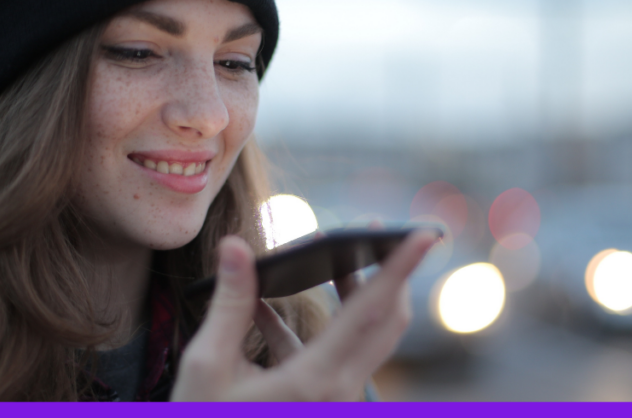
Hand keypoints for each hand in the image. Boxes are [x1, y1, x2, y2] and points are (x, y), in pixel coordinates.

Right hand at [170, 229, 437, 400]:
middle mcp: (338, 391)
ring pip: (367, 336)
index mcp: (315, 380)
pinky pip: (335, 353)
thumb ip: (229, 302)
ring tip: (338, 254)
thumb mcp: (207, 366)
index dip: (399, 269)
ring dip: (356, 294)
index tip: (424, 234)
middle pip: (385, 321)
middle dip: (389, 272)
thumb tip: (236, 246)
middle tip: (380, 231)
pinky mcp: (323, 401)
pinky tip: (267, 307)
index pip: (370, 311)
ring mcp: (336, 399)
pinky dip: (316, 325)